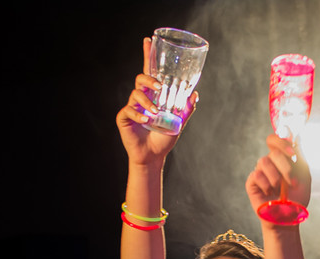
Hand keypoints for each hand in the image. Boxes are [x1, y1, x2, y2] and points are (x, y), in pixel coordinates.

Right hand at [116, 38, 196, 165]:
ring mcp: (132, 107)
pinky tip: (146, 121)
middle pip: (140, 78)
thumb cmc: (164, 139)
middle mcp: (142, 98)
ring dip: (146, 102)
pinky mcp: (124, 118)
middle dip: (148, 79)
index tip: (148, 40)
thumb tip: (195, 94)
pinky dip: (138, 114)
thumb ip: (185, 109)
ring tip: (155, 113)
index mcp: (153, 95)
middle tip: (158, 86)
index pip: (150, 71)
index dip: (148, 55)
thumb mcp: (178, 123)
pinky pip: (128, 110)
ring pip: (135, 93)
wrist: (153, 157)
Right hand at [245, 133, 310, 217]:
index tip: (291, 152)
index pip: (274, 140)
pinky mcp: (252, 183)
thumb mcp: (303, 175)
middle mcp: (270, 164)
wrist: (288, 218)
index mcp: (282, 159)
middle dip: (285, 166)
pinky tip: (270, 193)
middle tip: (291, 182)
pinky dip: (266, 184)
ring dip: (276, 177)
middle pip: (272, 151)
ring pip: (263, 161)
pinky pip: (256, 175)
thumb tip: (297, 137)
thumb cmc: (297, 198)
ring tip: (280, 189)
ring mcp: (260, 172)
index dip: (281, 141)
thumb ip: (300, 156)